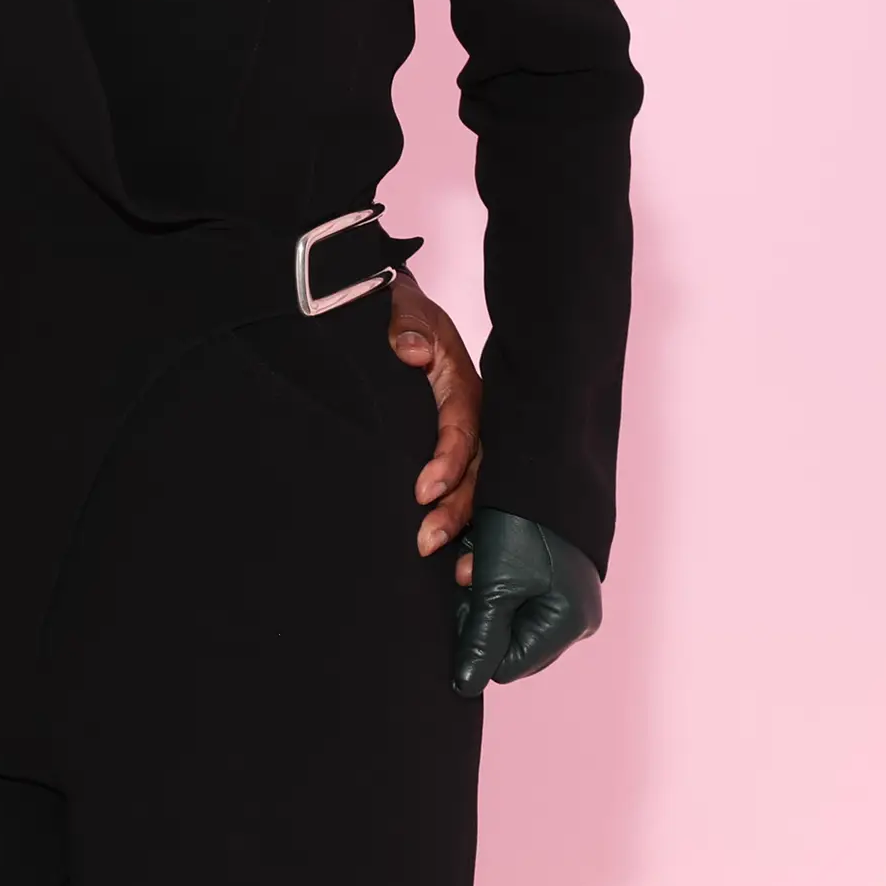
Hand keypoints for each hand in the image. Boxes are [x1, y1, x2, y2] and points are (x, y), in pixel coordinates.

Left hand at [385, 270, 482, 570]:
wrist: (405, 319)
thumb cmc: (403, 316)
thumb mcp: (404, 308)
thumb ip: (407, 325)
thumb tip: (413, 352)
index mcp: (465, 388)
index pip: (462, 429)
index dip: (447, 461)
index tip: (422, 490)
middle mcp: (477, 423)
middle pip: (479, 473)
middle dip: (459, 512)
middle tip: (427, 543)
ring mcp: (475, 445)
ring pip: (482, 493)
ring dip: (470, 532)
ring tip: (459, 576)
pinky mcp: (463, 460)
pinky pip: (473, 498)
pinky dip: (471, 535)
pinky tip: (463, 574)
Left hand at [451, 508, 602, 695]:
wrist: (543, 468)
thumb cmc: (520, 525)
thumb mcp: (494, 584)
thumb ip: (479, 640)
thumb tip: (464, 689)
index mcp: (568, 625)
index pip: (506, 665)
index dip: (476, 635)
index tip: (467, 594)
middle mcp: (575, 617)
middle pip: (506, 642)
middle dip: (479, 610)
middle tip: (469, 572)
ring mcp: (567, 598)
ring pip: (504, 615)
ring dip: (481, 590)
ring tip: (476, 558)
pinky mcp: (555, 580)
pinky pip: (512, 594)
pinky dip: (491, 577)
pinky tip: (485, 553)